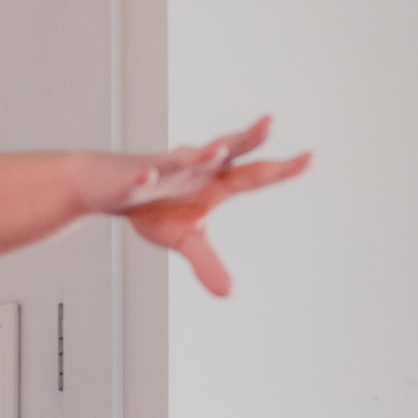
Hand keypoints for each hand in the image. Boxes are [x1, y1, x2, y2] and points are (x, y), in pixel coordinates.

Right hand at [85, 118, 311, 296]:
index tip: (311, 158)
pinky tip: (148, 176)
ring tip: (217, 151)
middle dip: (248, 137)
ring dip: (199, 156)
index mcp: (215, 183)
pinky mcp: (132, 178)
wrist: (107, 187)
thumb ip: (208, 263)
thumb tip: (229, 293)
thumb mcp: (185, 240)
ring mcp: (164, 169)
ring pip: (184, 159)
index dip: (281, 168)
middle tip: (270, 124)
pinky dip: (144, 177)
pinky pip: (139, 177)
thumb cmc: (153, 207)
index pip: (254, 174)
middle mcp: (195, 169)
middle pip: (226, 149)